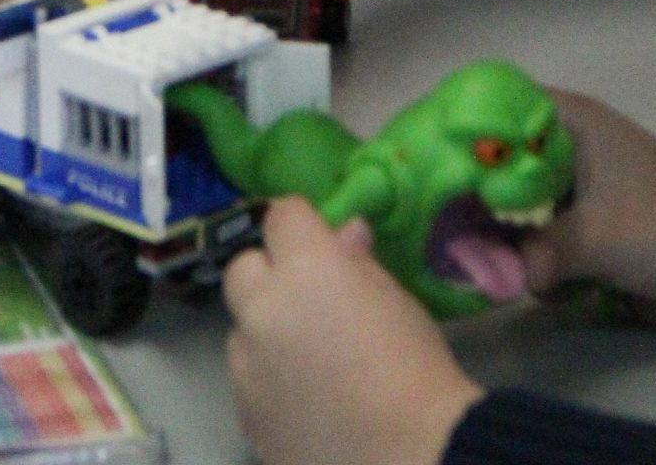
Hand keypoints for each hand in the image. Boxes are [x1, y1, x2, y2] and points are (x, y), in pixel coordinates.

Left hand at [224, 199, 481, 464]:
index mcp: (305, 268)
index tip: (321, 241)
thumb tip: (345, 235)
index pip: (282, 216)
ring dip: (266, 331)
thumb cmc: (415, 368)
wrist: (407, 457)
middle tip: (309, 299)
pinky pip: (246, 379)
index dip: (302, 224)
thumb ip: (358, 262)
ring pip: (241, 329)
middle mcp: (263, 308)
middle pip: (243, 269)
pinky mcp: (244, 414)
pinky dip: (267, 379)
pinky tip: (305, 401)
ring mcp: (246, 365)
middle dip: (270, 274)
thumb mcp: (396, 300)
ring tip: (310, 361)